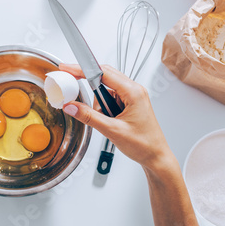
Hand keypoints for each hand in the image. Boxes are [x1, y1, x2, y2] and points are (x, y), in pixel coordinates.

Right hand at [60, 64, 174, 171]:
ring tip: (106, 119)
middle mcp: (134, 91)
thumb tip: (72, 107)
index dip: (83, 69)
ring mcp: (132, 97)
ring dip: (99, 102)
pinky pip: (110, 98)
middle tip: (73, 87)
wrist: (156, 157)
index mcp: (133, 92)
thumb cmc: (144, 144)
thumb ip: (89, 117)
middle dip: (88, 84)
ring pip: (105, 89)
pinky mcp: (129, 104)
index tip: (69, 68)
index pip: (103, 73)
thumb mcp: (112, 130)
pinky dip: (104, 107)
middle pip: (104, 77)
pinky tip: (108, 120)